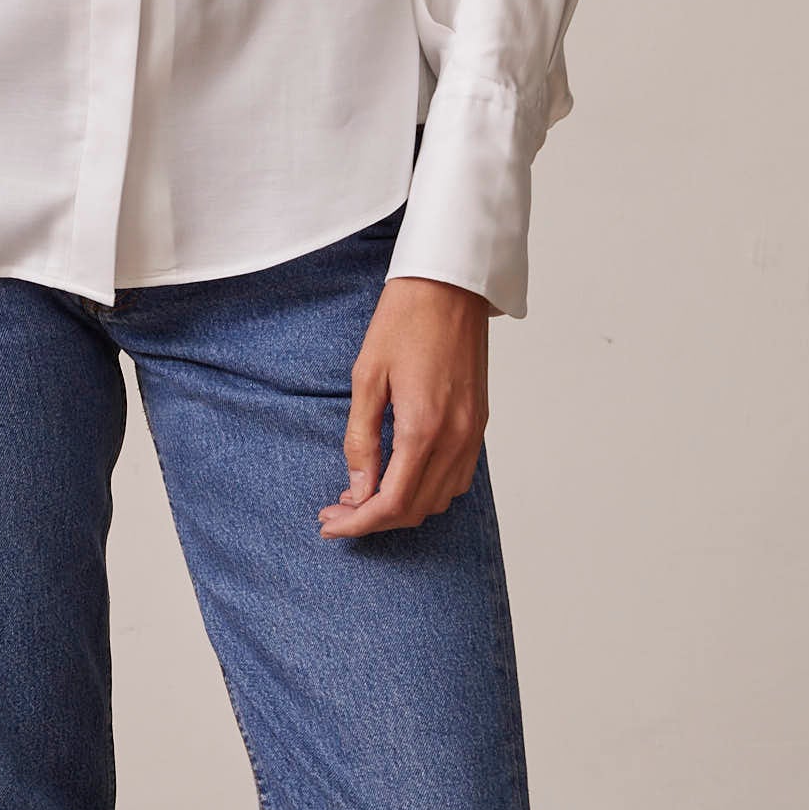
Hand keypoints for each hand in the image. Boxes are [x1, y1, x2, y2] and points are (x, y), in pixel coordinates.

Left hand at [317, 278, 492, 537]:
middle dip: (373, 519)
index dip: (358, 523)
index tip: (329, 525)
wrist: (450, 284)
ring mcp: (472, 433)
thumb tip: (357, 488)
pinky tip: (401, 476)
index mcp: (423, 428)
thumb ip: (361, 438)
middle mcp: (455, 439)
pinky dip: (429, 490)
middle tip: (337, 510)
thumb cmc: (404, 320)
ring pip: (440, 499)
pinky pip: (458, 478)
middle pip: (415, 509)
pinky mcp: (478, 422)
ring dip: (401, 507)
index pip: (391, 503)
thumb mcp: (367, 376)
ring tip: (363, 495)